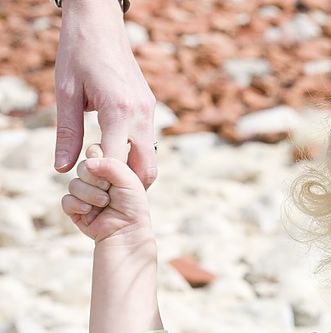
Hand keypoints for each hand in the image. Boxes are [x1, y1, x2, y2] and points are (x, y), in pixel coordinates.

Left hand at [54, 1, 157, 187]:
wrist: (100, 22)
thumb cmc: (78, 52)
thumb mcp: (66, 92)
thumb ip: (67, 132)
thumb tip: (62, 168)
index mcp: (119, 110)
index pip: (118, 161)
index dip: (104, 180)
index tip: (89, 187)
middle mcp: (141, 114)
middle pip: (146, 168)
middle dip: (129, 187)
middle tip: (105, 194)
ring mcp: (149, 111)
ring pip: (150, 158)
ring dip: (132, 172)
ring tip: (108, 178)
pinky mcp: (149, 108)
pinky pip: (147, 142)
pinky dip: (134, 156)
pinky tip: (114, 156)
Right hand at [62, 144, 151, 242]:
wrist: (126, 233)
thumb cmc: (133, 207)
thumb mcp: (129, 180)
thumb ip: (112, 165)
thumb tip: (88, 162)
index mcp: (110, 171)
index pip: (95, 152)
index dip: (99, 159)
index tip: (110, 171)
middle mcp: (96, 181)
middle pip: (82, 167)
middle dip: (95, 180)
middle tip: (108, 189)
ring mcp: (85, 194)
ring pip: (73, 184)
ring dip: (89, 195)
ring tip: (104, 203)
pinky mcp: (75, 209)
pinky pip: (66, 200)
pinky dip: (78, 206)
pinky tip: (89, 211)